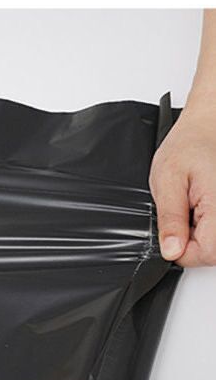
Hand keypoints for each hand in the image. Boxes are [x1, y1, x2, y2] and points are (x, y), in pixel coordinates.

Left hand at [149, 109, 215, 266]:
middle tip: (180, 212)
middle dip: (190, 241)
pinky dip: (207, 225)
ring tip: (191, 206)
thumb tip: (171, 251)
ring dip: (199, 233)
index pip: (207, 253)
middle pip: (213, 252)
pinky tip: (199, 207)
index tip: (170, 234)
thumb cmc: (189, 145)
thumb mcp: (167, 180)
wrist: (208, 126)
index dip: (181, 251)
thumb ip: (170, 219)